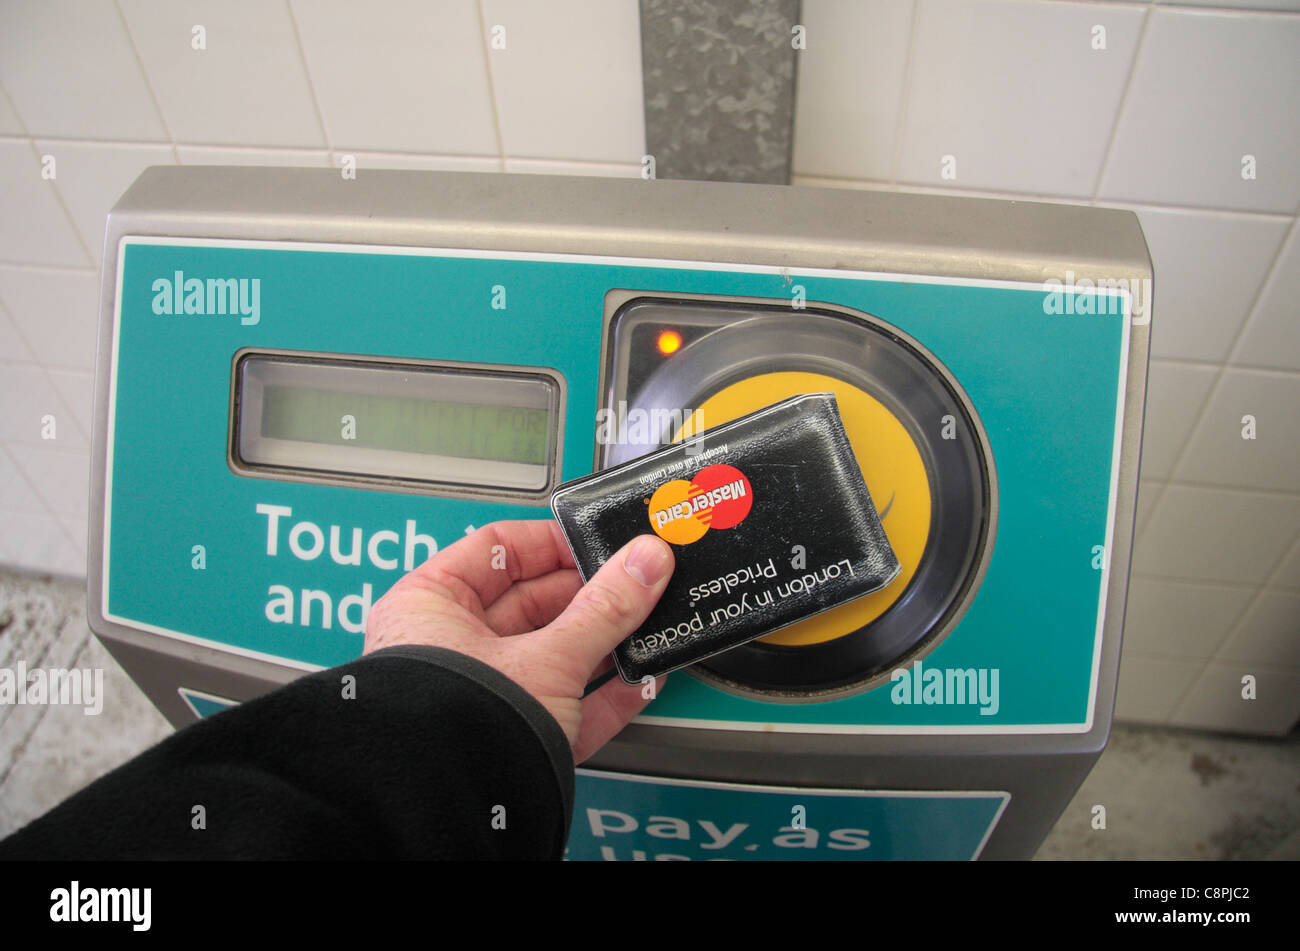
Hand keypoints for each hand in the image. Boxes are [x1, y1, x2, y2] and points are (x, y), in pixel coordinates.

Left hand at [363, 520, 673, 762]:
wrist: (450, 812)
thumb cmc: (452, 727)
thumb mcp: (548, 654)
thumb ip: (605, 606)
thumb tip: (644, 563)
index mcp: (430, 606)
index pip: (497, 549)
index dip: (553, 542)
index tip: (599, 542)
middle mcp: (446, 649)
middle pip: (532, 605)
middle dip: (591, 597)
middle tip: (637, 583)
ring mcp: (478, 698)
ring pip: (552, 657)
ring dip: (603, 645)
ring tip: (644, 629)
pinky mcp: (509, 742)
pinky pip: (562, 709)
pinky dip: (602, 696)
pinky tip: (639, 683)